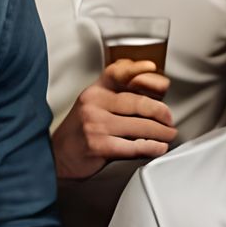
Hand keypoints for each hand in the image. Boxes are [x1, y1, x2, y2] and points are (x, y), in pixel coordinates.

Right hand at [51, 58, 176, 181]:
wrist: (56, 155)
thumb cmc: (79, 130)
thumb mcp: (92, 104)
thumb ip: (117, 95)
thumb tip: (153, 90)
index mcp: (95, 90)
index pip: (119, 73)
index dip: (141, 72)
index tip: (160, 80)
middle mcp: (94, 103)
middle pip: (138, 102)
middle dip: (161, 113)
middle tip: (170, 120)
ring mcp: (96, 125)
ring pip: (140, 126)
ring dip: (161, 133)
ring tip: (168, 135)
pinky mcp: (99, 146)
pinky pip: (134, 146)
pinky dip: (152, 148)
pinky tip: (158, 148)